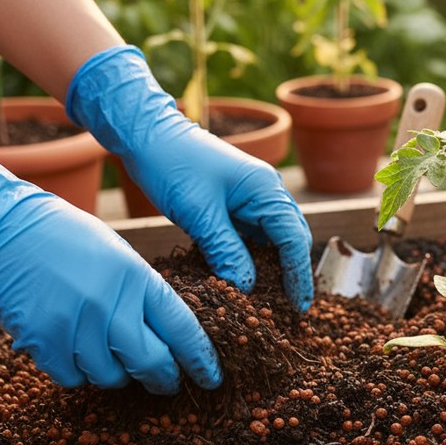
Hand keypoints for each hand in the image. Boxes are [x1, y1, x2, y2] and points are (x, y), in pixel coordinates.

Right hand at [0, 131, 220, 393]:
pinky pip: (72, 378)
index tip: (211, 378)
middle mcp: (112, 303)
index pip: (183, 328)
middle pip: (152, 362)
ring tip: (107, 355)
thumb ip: (141, 292)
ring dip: (115, 374)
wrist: (1, 226)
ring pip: (111, 376)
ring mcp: (77, 325)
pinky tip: (72, 351)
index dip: (200, 359)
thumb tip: (164, 335)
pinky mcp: (43, 341)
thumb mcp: (117, 253)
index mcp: (137, 277)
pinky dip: (76, 372)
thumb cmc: (63, 236)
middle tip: (166, 385)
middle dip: (163, 379)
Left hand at [66, 45, 313, 310]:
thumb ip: (226, 251)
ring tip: (269, 300)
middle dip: (292, 273)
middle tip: (289, 309)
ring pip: (271, 240)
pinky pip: (250, 236)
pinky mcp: (233, 204)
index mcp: (266, 190)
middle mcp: (266, 193)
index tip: (298, 306)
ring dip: (271, 267)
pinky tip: (244, 277)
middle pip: (290, 239)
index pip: (293, 239)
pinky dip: (251, 257)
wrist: (147, 135)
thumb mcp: (199, 214)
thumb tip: (246, 288)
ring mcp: (251, 198)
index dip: (298, 274)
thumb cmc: (173, 165)